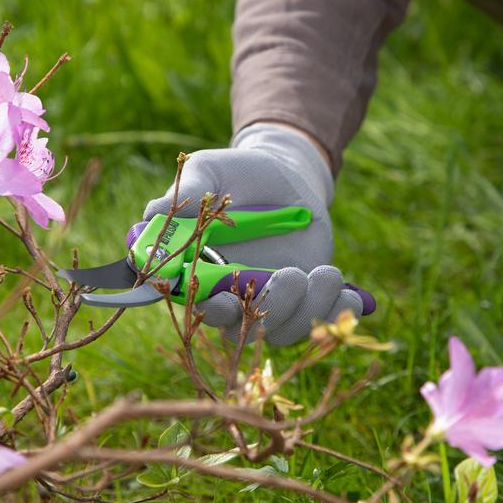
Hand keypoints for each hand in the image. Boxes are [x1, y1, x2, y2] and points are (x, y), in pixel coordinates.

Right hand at [144, 124, 371, 344]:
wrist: (285, 174)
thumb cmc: (238, 173)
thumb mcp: (211, 172)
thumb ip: (186, 194)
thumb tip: (152, 214)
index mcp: (204, 273)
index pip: (202, 307)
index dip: (214, 311)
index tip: (228, 300)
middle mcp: (237, 295)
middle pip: (246, 330)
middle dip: (272, 310)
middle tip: (290, 274)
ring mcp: (274, 299)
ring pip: (285, 330)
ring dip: (309, 310)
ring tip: (326, 273)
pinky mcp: (308, 295)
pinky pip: (320, 319)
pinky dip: (337, 313)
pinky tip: (350, 294)